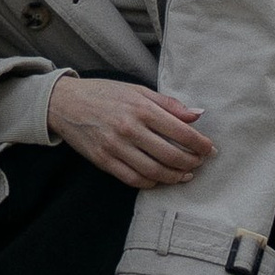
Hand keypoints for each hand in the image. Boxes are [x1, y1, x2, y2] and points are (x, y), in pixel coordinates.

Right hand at [46, 76, 213, 184]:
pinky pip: (133, 179)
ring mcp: (116, 147)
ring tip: (185, 175)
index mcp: (141, 108)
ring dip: (175, 177)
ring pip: (155, 172)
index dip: (201, 144)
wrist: (64, 103)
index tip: (210, 149)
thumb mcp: (137, 90)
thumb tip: (197, 115)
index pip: (182, 132)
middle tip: (199, 164)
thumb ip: (168, 104)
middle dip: (191, 163)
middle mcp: (130, 129)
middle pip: (171, 156)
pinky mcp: (104, 161)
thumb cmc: (104, 94)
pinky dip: (151, 183)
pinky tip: (160, 179)